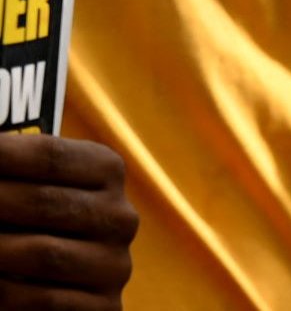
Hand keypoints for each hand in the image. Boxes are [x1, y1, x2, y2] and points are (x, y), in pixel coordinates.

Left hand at [0, 137, 137, 308]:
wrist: (58, 284)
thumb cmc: (29, 228)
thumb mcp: (27, 193)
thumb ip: (7, 173)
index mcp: (108, 172)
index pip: (49, 156)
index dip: (1, 155)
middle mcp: (119, 216)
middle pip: (43, 202)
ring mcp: (114, 264)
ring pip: (43, 253)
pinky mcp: (103, 307)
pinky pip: (44, 300)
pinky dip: (3, 293)